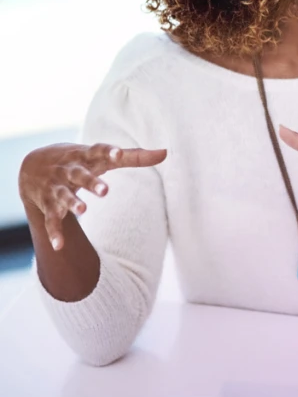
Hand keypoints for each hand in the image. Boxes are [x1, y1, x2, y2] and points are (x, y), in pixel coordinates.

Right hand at [18, 143, 166, 249]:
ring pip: (63, 195)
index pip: (98, 150)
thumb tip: (166, 152)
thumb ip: (135, 156)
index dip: (108, 152)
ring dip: (72, 203)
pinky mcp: (47, 204)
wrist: (32, 165)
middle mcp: (69, 170)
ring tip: (83, 210)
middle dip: (91, 182)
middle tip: (105, 191)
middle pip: (80, 175)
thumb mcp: (103, 156)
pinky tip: (59, 246)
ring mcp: (56, 187)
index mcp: (86, 156)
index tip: (118, 154)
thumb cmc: (81, 159)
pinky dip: (54, 232)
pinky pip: (50, 219)